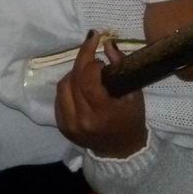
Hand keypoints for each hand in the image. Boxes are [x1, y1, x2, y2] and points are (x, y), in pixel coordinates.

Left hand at [55, 32, 147, 157]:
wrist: (121, 150)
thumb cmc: (132, 120)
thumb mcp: (134, 94)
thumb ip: (121, 66)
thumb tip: (107, 43)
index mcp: (102, 113)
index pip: (88, 79)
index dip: (90, 60)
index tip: (99, 52)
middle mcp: (82, 120)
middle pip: (73, 80)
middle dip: (82, 61)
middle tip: (91, 51)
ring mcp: (69, 124)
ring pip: (62, 87)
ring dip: (73, 73)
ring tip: (87, 71)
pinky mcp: (62, 126)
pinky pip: (59, 98)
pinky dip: (68, 86)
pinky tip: (80, 84)